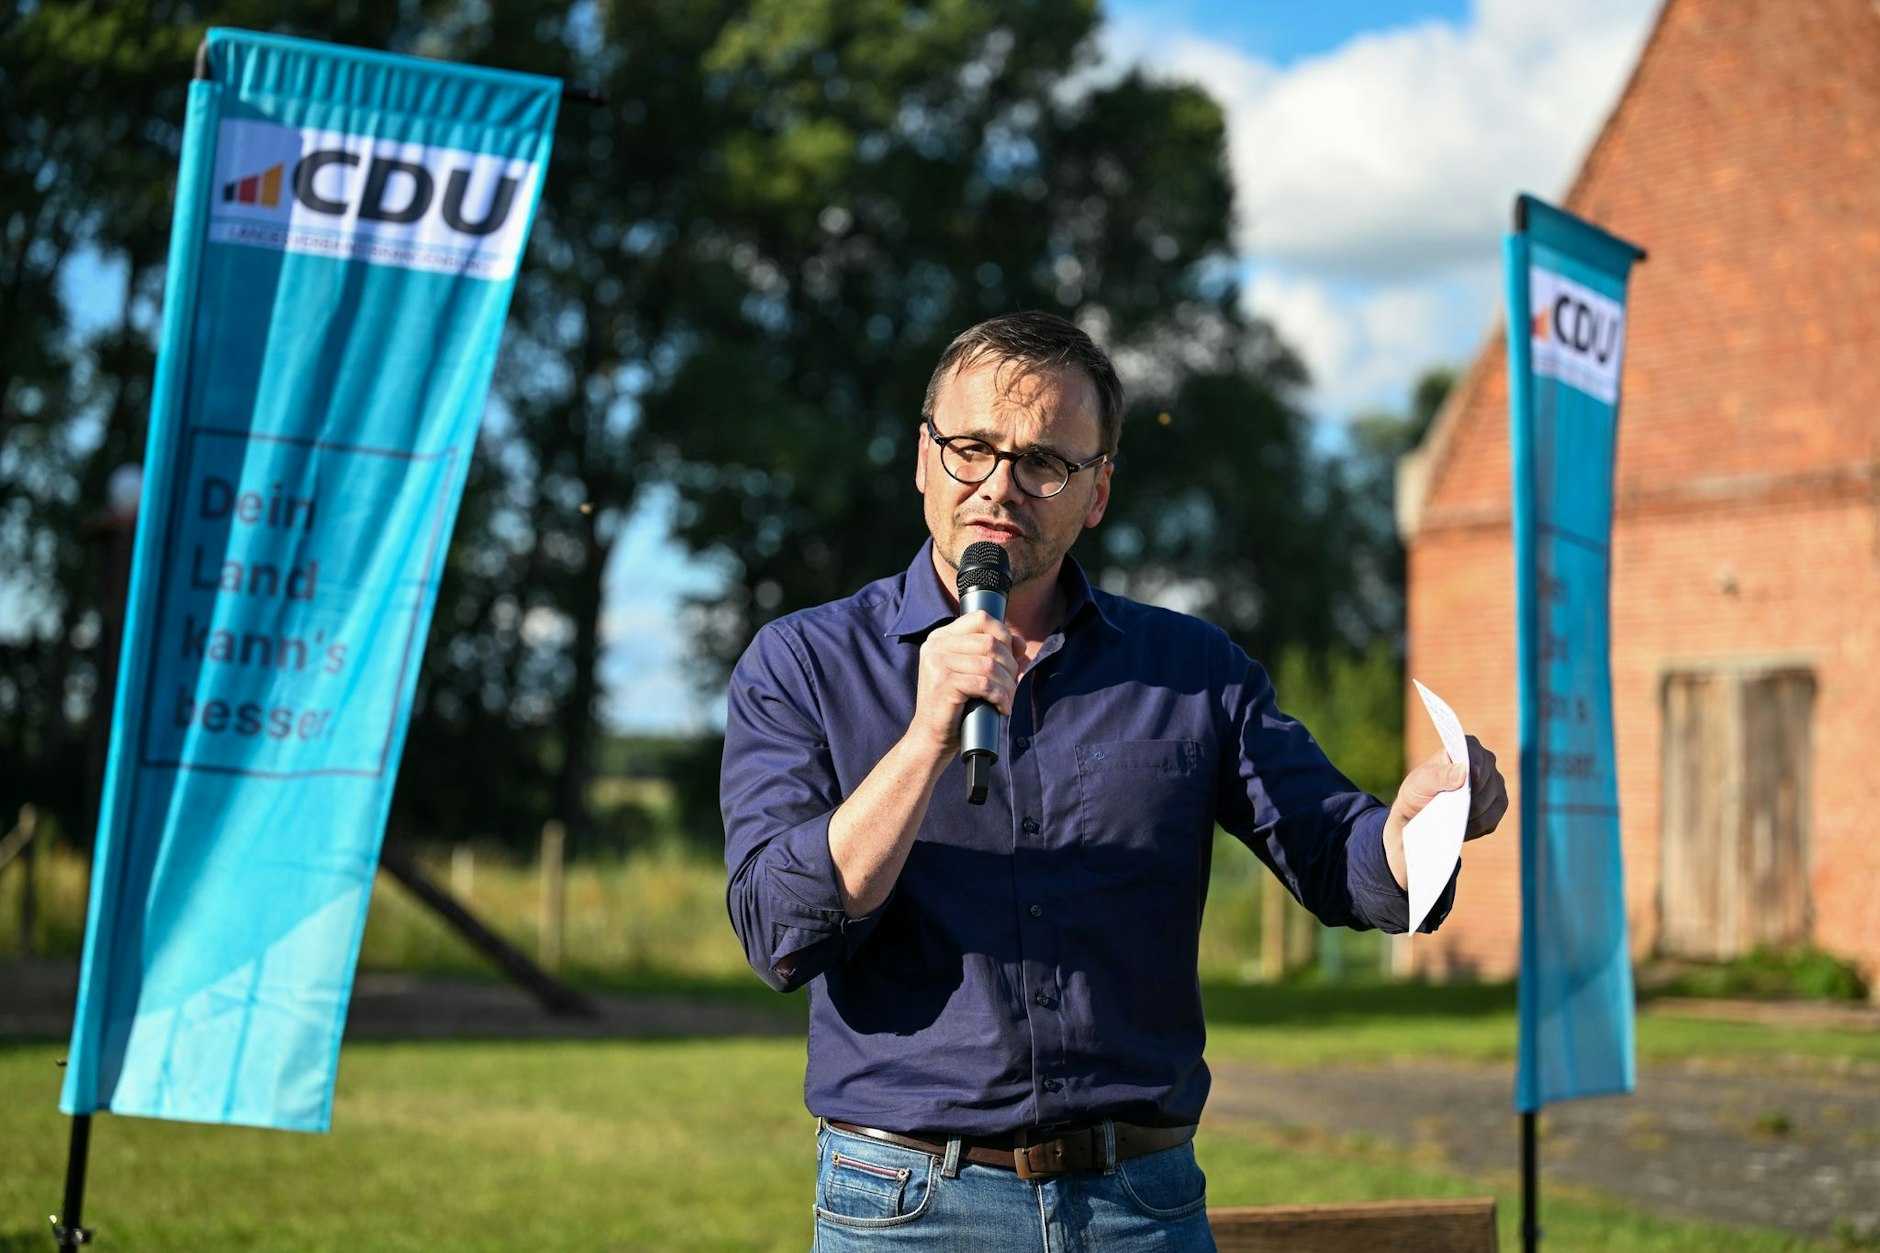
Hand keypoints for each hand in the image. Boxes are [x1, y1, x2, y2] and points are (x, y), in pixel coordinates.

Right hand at [907, 611, 1017, 757]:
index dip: (1004, 634)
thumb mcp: (973, 672)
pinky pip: (985, 684)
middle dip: (1010, 665)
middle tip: (1011, 686)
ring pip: (990, 665)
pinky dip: (1000, 697)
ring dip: (1007, 685)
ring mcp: (937, 663)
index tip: (1010, 657)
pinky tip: (1001, 707)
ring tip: (1007, 700)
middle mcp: (936, 645)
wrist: (931, 736)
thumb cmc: (956, 704)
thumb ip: (993, 653)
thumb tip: (1020, 642)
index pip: (980, 618)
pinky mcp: (943, 683)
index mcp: (941, 637)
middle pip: (990, 642)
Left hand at [1389, 735, 1507, 840]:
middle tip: (1451, 810)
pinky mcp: (1496, 808)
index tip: (1471, 778)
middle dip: (1470, 799)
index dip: (1475, 768)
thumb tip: (1464, 771)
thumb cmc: (1419, 790)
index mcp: (1468, 748)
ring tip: (1453, 823)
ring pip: (1492, 805)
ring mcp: (1495, 787)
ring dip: (1472, 816)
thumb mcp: (1421, 781)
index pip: (1476, 756)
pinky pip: (1491, 822)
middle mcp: (1487, 765)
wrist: (1419, 812)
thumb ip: (1439, 775)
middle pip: (1487, 784)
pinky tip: (1460, 830)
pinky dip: (1475, 828)